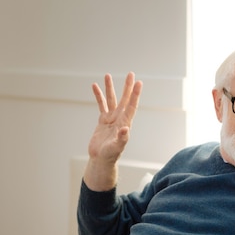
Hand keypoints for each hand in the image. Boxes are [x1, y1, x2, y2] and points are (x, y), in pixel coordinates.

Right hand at [84, 72, 142, 190]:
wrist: (101, 160)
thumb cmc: (110, 156)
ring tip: (108, 75)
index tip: (138, 83)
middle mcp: (119, 119)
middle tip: (131, 74)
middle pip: (124, 100)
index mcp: (125, 124)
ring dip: (110, 88)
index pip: (131, 106)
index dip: (135, 95)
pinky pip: (101, 105)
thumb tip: (125, 129)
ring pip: (112, 100)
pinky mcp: (103, 121)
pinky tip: (95, 87)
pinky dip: (99, 96)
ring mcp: (111, 119)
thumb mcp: (116, 148)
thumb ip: (121, 139)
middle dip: (127, 87)